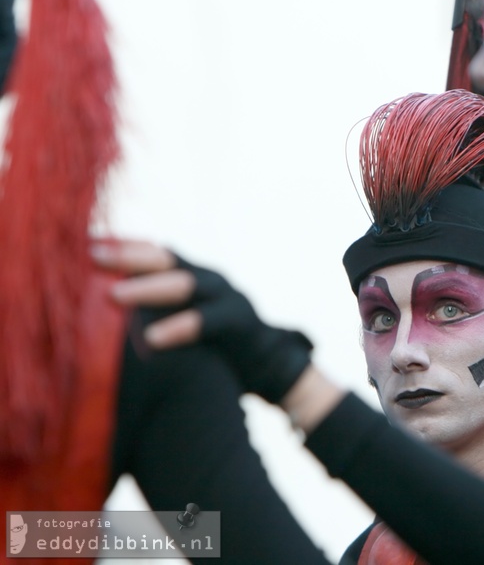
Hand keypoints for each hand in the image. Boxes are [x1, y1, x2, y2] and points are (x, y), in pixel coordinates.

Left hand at [93, 240, 312, 403]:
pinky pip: (206, 321)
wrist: (268, 367)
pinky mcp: (239, 321)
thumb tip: (108, 305)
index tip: (90, 241)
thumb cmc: (216, 349)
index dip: (126, 245)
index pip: (156, 253)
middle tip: (94, 257)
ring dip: (148, 288)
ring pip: (185, 284)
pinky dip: (179, 327)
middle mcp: (210, 279)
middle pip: (167, 259)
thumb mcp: (185, 321)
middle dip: (130, 256)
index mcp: (194, 276)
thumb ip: (159, 310)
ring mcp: (227, 297)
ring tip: (115, 296)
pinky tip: (153, 338)